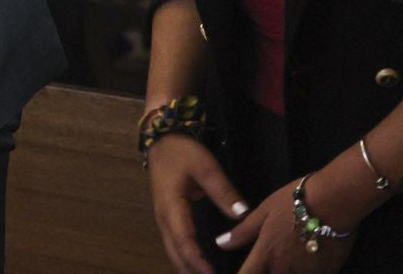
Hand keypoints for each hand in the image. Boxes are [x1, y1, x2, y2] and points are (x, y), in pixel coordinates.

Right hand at [146, 133, 249, 273]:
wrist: (161, 140)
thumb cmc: (182, 152)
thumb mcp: (206, 166)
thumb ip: (223, 192)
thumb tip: (241, 216)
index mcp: (172, 206)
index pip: (184, 241)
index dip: (197, 261)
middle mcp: (164, 217)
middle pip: (175, 252)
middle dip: (191, 271)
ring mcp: (163, 218)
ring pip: (172, 250)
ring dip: (187, 267)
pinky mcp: (167, 217)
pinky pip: (174, 244)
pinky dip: (184, 257)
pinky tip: (198, 266)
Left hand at [218, 176, 356, 273]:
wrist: (334, 202)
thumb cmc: (293, 202)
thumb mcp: (263, 212)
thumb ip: (243, 232)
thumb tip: (221, 243)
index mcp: (266, 254)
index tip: (243, 271)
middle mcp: (284, 269)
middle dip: (267, 272)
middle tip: (270, 259)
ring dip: (287, 272)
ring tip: (290, 256)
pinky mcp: (327, 273)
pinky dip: (306, 272)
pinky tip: (307, 260)